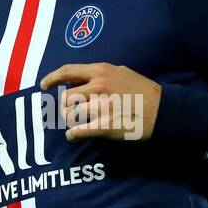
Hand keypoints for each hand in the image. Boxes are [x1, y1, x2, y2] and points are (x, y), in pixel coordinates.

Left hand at [39, 62, 161, 141]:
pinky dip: (72, 135)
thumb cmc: (144, 91)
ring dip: (71, 121)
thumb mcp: (122, 72)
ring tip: (78, 123)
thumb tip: (81, 78)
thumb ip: (101, 74)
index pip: (67, 72)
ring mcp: (100, 107)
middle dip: (66, 107)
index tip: (44, 86)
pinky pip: (77, 132)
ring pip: (70, 116)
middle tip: (73, 112)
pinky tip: (75, 136)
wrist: (163, 111)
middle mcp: (97, 87)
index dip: (52, 79)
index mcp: (101, 72)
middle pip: (65, 98)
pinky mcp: (104, 126)